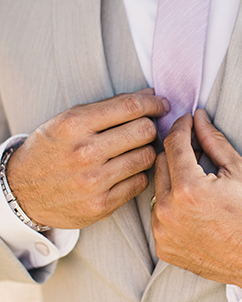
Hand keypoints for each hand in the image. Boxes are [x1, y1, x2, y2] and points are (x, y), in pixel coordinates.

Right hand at [7, 90, 168, 229]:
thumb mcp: (68, 120)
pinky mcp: (101, 205)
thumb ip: (108, 107)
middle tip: (146, 129)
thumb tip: (150, 96)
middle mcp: (84, 153)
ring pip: (147, 158)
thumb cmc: (50, 150)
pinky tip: (128, 171)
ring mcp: (93, 182)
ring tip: (136, 150)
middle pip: (144, 131)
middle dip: (151, 127)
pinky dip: (139, 175)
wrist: (22, 193)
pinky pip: (140, 183)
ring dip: (147, 151)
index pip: (130, 107)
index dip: (153, 103)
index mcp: (75, 125)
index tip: (161, 105)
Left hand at [151, 109, 241, 290]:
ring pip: (157, 189)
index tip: (188, 121)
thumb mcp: (238, 170)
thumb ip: (213, 140)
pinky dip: (171, 206)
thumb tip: (199, 118)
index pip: (174, 143)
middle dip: (178, 153)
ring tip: (199, 185)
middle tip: (198, 153)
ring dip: (173, 180)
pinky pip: (158, 215)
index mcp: (189, 188)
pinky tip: (193, 208)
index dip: (182, 126)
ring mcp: (163, 231)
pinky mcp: (163, 246)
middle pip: (161, 163)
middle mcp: (169, 211)